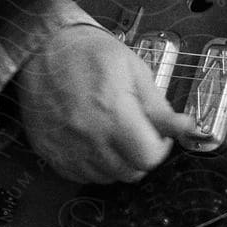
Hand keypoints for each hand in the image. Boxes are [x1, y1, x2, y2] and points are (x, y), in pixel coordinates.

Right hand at [16, 25, 194, 183]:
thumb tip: (185, 127)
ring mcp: (67, 150)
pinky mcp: (51, 155)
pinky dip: (94, 164)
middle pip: (131, 172)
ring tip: (113, 132)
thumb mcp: (133, 69)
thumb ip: (158, 105)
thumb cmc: (88, 53)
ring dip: (119, 161)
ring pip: (108, 178)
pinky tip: (93, 139)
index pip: (149, 158)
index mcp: (113, 113)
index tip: (159, 134)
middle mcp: (88, 137)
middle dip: (141, 154)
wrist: (40, 49)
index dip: (161, 147)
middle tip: (137, 131)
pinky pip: (83, 176)